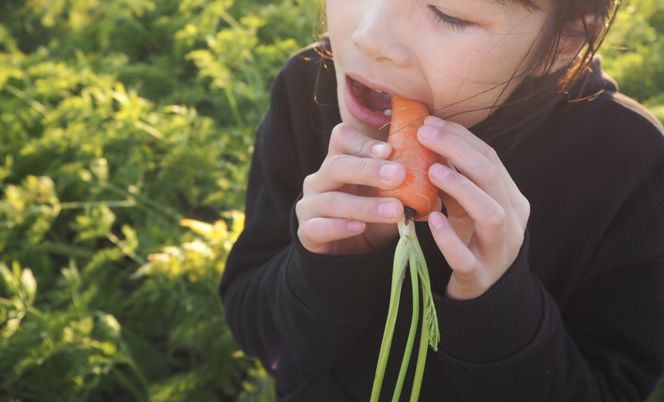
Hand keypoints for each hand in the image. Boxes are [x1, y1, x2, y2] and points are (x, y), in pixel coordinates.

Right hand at [296, 123, 409, 254]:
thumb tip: (436, 197)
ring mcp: (310, 204)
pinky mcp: (306, 231)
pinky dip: (340, 227)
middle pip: (337, 165)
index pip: (342, 138)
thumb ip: (410, 193)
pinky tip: (359, 228)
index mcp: (341, 161)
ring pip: (332, 200)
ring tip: (394, 210)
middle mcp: (321, 179)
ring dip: (365, 205)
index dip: (364, 142)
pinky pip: (319, 227)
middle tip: (398, 175)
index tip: (390, 150)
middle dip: (368, 169)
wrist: (350, 250)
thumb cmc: (372, 216)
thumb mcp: (391, 199)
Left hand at [417, 116, 529, 299]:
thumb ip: (456, 179)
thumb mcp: (466, 207)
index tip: (429, 123)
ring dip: (461, 188)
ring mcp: (499, 250)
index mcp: (511, 199)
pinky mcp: (480, 276)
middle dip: (457, 150)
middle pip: (491, 177)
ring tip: (433, 171)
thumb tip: (429, 140)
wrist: (483, 293)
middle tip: (424, 135)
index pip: (490, 158)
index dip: (460, 137)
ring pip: (490, 213)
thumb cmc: (471, 241)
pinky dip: (449, 238)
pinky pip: (467, 257)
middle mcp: (512, 221)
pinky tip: (434, 220)